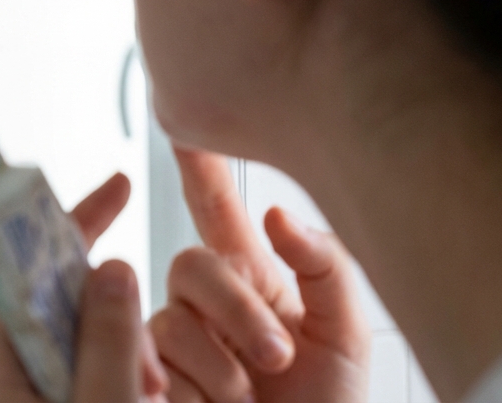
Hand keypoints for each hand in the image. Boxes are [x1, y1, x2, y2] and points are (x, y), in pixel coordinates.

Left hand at [0, 174, 168, 401]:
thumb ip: (108, 343)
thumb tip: (114, 267)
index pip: (28, 276)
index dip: (74, 229)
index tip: (117, 186)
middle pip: (61, 312)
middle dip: (114, 320)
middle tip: (151, 370)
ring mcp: (16, 400)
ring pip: (80, 348)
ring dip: (122, 360)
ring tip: (150, 394)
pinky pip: (84, 379)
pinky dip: (115, 382)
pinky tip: (140, 398)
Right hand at [149, 147, 368, 401]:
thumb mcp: (346, 335)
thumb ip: (324, 266)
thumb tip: (274, 214)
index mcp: (252, 280)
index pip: (215, 211)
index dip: (198, 168)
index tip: (183, 126)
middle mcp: (206, 305)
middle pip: (190, 265)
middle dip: (236, 309)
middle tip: (278, 357)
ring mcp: (178, 343)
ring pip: (173, 322)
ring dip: (221, 367)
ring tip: (250, 402)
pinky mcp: (155, 380)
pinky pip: (156, 365)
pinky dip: (193, 392)